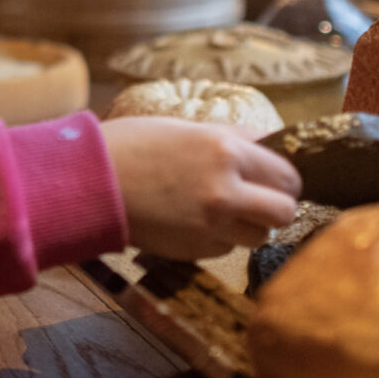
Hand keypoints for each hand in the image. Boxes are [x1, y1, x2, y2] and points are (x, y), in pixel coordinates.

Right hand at [100, 116, 301, 259]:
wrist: (91, 181)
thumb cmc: (132, 144)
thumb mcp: (186, 127)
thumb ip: (231, 139)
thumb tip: (269, 145)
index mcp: (225, 150)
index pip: (287, 172)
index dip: (284, 177)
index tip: (275, 177)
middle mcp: (226, 190)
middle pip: (285, 210)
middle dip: (276, 204)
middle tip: (260, 198)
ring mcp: (212, 224)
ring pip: (261, 235)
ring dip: (251, 225)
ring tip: (224, 210)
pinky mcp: (196, 250)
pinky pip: (227, 248)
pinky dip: (221, 238)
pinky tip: (196, 221)